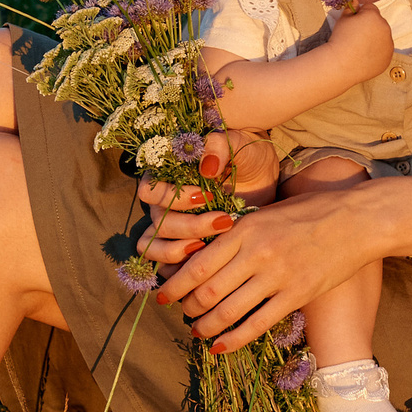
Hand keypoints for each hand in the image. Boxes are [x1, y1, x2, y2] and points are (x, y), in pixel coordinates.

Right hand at [136, 130, 276, 267]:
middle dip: (189, 226)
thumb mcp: (236, 143)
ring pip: (152, 247)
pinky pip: (165, 264)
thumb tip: (206, 168)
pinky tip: (207, 260)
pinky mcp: (183, 246)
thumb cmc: (244, 156)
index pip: (149, 191)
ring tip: (208, 246)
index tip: (205, 195)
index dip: (174, 198)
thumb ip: (218, 147)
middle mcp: (162, 203)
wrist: (262, 178)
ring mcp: (170, 227)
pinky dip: (179, 267)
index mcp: (165, 176)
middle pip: (158, 222)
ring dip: (178, 251)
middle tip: (223, 222)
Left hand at [152, 178, 389, 350]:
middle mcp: (256, 253)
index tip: (164, 296)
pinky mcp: (296, 295)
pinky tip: (221, 346)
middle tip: (183, 314)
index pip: (197, 264)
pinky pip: (258, 323)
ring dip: (207, 326)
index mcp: (244, 229)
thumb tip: (206, 253)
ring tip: (198, 332)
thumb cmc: (311, 212)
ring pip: (229, 310)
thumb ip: (238, 233)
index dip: (175, 285)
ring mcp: (277, 276)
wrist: (356, 220)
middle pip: (207, 290)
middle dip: (188, 308)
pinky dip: (235, 339)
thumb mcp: (267, 213)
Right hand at [327, 0, 394, 71]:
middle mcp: (385, 28)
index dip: (361, 13)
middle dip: (370, 25)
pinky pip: (384, 51)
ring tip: (360, 47)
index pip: (370, 7)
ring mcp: (388, 44)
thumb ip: (351, 7)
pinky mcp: (388, 58)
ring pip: (383, 37)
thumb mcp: (342, 19)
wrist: (341, 64)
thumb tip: (356, 0)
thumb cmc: (340, 39)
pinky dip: (377, 52)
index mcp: (374, 16)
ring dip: (375, 39)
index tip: (353, 22)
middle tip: (356, 36)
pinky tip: (365, 56)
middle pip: (379, 22)